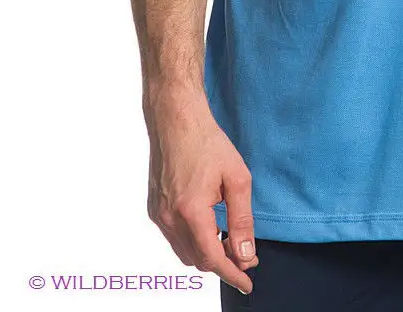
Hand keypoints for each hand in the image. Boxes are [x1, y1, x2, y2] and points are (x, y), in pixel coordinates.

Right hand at [145, 88, 259, 294]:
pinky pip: (174, 237)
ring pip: (184, 252)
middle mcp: (169, 218)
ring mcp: (158, 215)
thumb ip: (241, 220)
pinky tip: (209, 227)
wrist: (177, 120)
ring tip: (229, 240)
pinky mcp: (154, 208)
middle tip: (245, 255)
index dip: (232, 274)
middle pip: (197, 260)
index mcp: (191, 212)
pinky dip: (192, 241)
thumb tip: (246, 254)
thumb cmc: (208, 143)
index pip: (212, 259)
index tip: (248, 282)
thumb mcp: (237, 178)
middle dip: (222, 263)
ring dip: (206, 253)